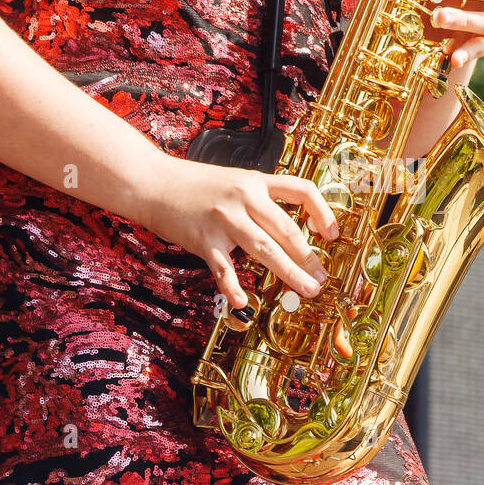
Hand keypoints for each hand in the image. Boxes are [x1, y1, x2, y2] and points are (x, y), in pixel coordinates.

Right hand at [141, 158, 339, 311]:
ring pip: (266, 249)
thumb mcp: (233, 181)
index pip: (302, 190)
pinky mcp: (204, 238)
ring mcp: (225, 218)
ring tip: (307, 290)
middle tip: (322, 278)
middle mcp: (245, 197)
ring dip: (290, 273)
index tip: (332, 234)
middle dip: (309, 257)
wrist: (152, 181)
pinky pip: (224, 268)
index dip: (322, 212)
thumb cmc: (192, 185)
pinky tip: (243, 303)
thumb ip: (257, 200)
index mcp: (256, 181)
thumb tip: (284, 230)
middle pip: (287, 229)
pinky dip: (233, 287)